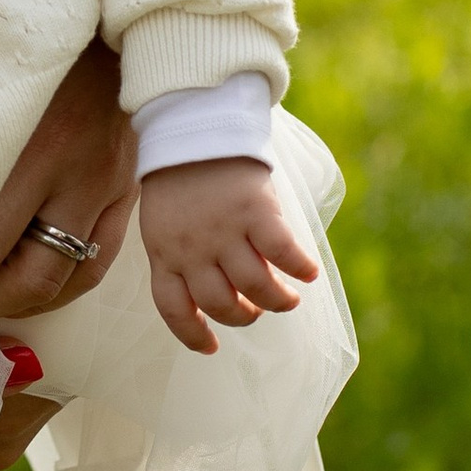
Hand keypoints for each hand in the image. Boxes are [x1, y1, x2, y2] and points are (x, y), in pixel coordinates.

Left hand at [139, 157, 317, 356]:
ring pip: (255, 287)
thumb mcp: (162, 218)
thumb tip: (212, 287)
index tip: (211, 348)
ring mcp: (224, 231)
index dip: (193, 335)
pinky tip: (308, 274)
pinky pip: (283, 253)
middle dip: (243, 317)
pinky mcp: (255, 211)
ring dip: (277, 300)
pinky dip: (299, 268)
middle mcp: (192, 249)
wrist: (193, 122)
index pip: (173, 309)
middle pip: (221, 304)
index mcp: (163, 252)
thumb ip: (179, 252)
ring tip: (288, 299)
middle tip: (257, 310)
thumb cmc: (178, 173)